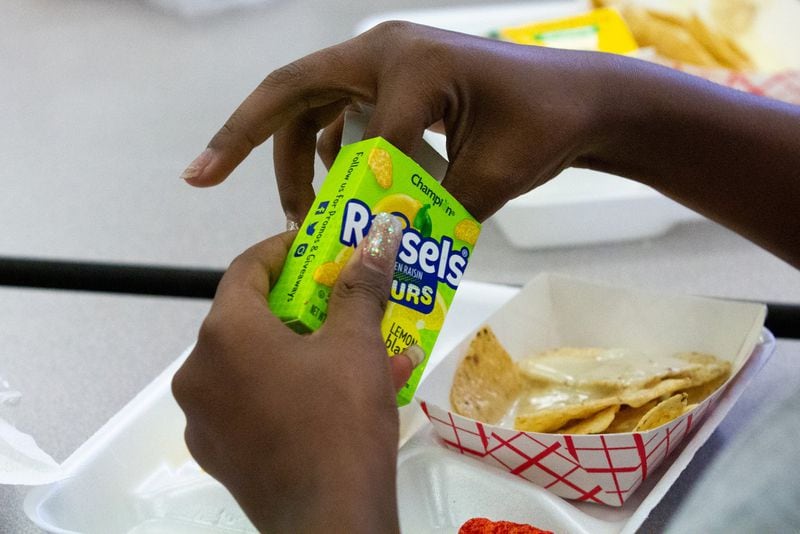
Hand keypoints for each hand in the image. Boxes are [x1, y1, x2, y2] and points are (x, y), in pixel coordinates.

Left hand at [172, 214, 412, 532]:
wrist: (331, 520)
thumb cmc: (341, 421)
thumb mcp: (356, 344)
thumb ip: (360, 286)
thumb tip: (377, 239)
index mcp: (225, 333)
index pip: (247, 268)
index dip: (285, 250)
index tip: (319, 248)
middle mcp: (199, 370)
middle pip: (248, 318)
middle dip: (300, 305)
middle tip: (339, 302)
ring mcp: (202, 416)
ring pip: (252, 364)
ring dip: (299, 350)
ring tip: (349, 352)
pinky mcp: (216, 453)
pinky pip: (250, 403)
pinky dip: (286, 389)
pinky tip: (330, 397)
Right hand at [180, 20, 799, 265]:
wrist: (583, 99)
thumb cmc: (546, 124)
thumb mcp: (490, 175)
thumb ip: (429, 214)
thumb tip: (381, 253)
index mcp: (408, 65)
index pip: (353, 137)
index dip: (328, 190)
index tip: (306, 232)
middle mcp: (386, 52)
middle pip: (294, 92)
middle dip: (249, 136)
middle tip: (206, 176)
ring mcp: (390, 63)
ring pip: (314, 104)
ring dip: (296, 154)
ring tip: (302, 212)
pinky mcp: (398, 81)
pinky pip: (344, 112)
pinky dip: (331, 149)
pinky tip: (338, 187)